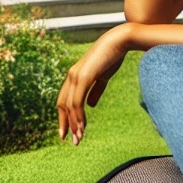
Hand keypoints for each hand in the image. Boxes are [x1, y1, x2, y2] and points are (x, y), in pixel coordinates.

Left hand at [57, 24, 130, 144]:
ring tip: (79, 138)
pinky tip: (82, 127)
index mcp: (75, 75)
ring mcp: (76, 76)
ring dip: (74, 124)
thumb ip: (95, 90)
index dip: (65, 116)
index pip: (64, 99)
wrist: (119, 41)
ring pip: (69, 106)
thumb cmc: (112, 57)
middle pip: (62, 105)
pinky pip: (77, 102)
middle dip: (66, 124)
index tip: (69, 131)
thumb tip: (90, 105)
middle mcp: (71, 76)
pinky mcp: (83, 77)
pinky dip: (78, 117)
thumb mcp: (103, 77)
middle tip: (72, 141)